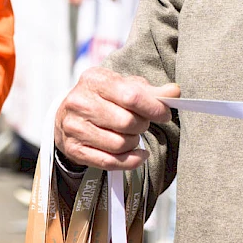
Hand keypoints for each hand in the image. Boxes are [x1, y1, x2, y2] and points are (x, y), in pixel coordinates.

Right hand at [54, 67, 179, 170]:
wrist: (68, 115)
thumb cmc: (102, 98)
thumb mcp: (124, 86)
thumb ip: (150, 91)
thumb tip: (174, 92)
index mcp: (94, 80)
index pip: (132, 96)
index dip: (154, 108)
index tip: (164, 114)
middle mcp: (80, 102)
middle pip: (127, 122)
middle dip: (142, 126)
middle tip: (141, 123)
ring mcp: (74, 127)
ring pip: (119, 144)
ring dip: (133, 143)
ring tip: (131, 135)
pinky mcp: (74, 149)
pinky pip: (109, 162)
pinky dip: (130, 161)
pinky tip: (137, 155)